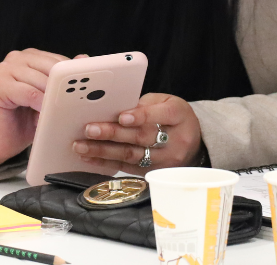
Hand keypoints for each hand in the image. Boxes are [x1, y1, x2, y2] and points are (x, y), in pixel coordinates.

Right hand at [0, 48, 74, 168]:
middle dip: (66, 86)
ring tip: (66, 111)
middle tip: (81, 102)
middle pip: (51, 67)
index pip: (59, 61)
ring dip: (55, 97)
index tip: (92, 88)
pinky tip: (47, 114)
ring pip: (41, 79)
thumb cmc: (22, 121)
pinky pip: (28, 92)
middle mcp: (17, 59)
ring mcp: (5, 70)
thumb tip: (85, 61)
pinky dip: (41, 104)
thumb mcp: (48, 103)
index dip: (74, 76)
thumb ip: (62, 85)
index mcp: (31, 58)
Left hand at [74, 93, 202, 173]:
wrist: (194, 143)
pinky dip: (106, 162)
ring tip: (82, 146)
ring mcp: (165, 161)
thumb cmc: (174, 117)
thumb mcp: (165, 102)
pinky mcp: (153, 172)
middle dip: (112, 133)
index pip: (160, 115)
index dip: (140, 116)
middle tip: (90, 129)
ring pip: (132, 155)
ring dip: (103, 151)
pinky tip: (90, 157)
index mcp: (179, 115)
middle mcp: (175, 141)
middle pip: (141, 137)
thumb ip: (143, 105)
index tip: (121, 117)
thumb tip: (112, 109)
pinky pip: (127, 168)